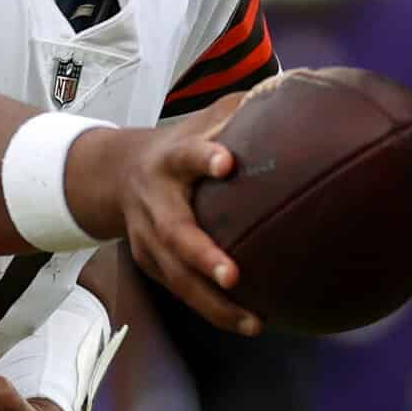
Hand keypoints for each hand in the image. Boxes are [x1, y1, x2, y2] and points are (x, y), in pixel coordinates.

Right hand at [74, 96, 261, 335]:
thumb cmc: (177, 145)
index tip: (228, 163)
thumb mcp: (201, 120)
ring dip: (213, 304)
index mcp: (170, 160)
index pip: (187, 154)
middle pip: (175, 233)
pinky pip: (182, 293)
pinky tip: (250, 324)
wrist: (111, 175)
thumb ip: (242, 110)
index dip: (205, 157)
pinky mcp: (150, 265)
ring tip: (254, 323)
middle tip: (233, 276)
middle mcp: (155, 202)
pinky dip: (213, 312)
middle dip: (202, 257)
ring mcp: (147, 239)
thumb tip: (300, 86)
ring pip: (177, 277)